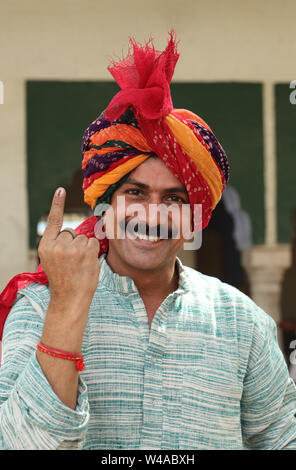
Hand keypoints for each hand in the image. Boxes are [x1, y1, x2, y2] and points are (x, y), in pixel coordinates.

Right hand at [38, 187, 99, 305]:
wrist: (70, 299)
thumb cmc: (64, 280)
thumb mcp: (52, 260)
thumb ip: (59, 245)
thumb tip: (75, 234)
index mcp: (45, 246)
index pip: (53, 221)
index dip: (57, 204)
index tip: (60, 190)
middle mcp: (57, 245)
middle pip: (71, 232)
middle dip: (74, 244)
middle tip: (72, 262)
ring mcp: (71, 248)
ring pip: (84, 238)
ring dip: (85, 249)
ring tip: (79, 266)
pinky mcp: (85, 252)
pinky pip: (94, 243)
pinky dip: (93, 252)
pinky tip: (86, 264)